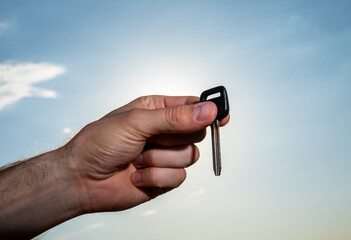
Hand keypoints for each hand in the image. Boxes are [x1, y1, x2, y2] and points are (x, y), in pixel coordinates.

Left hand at [66, 95, 229, 212]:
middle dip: (175, 138)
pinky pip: (179, 177)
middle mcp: (165, 131)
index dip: (209, 110)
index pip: (194, 106)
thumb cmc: (99, 143)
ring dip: (161, 159)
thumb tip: (208, 111)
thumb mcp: (137, 122)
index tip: (222, 117)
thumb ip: (175, 118)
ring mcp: (165, 155)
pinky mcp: (164, 178)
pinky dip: (156, 177)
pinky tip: (137, 175)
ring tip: (138, 158)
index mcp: (158, 110)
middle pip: (197, 132)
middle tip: (154, 138)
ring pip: (190, 156)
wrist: (82, 179)